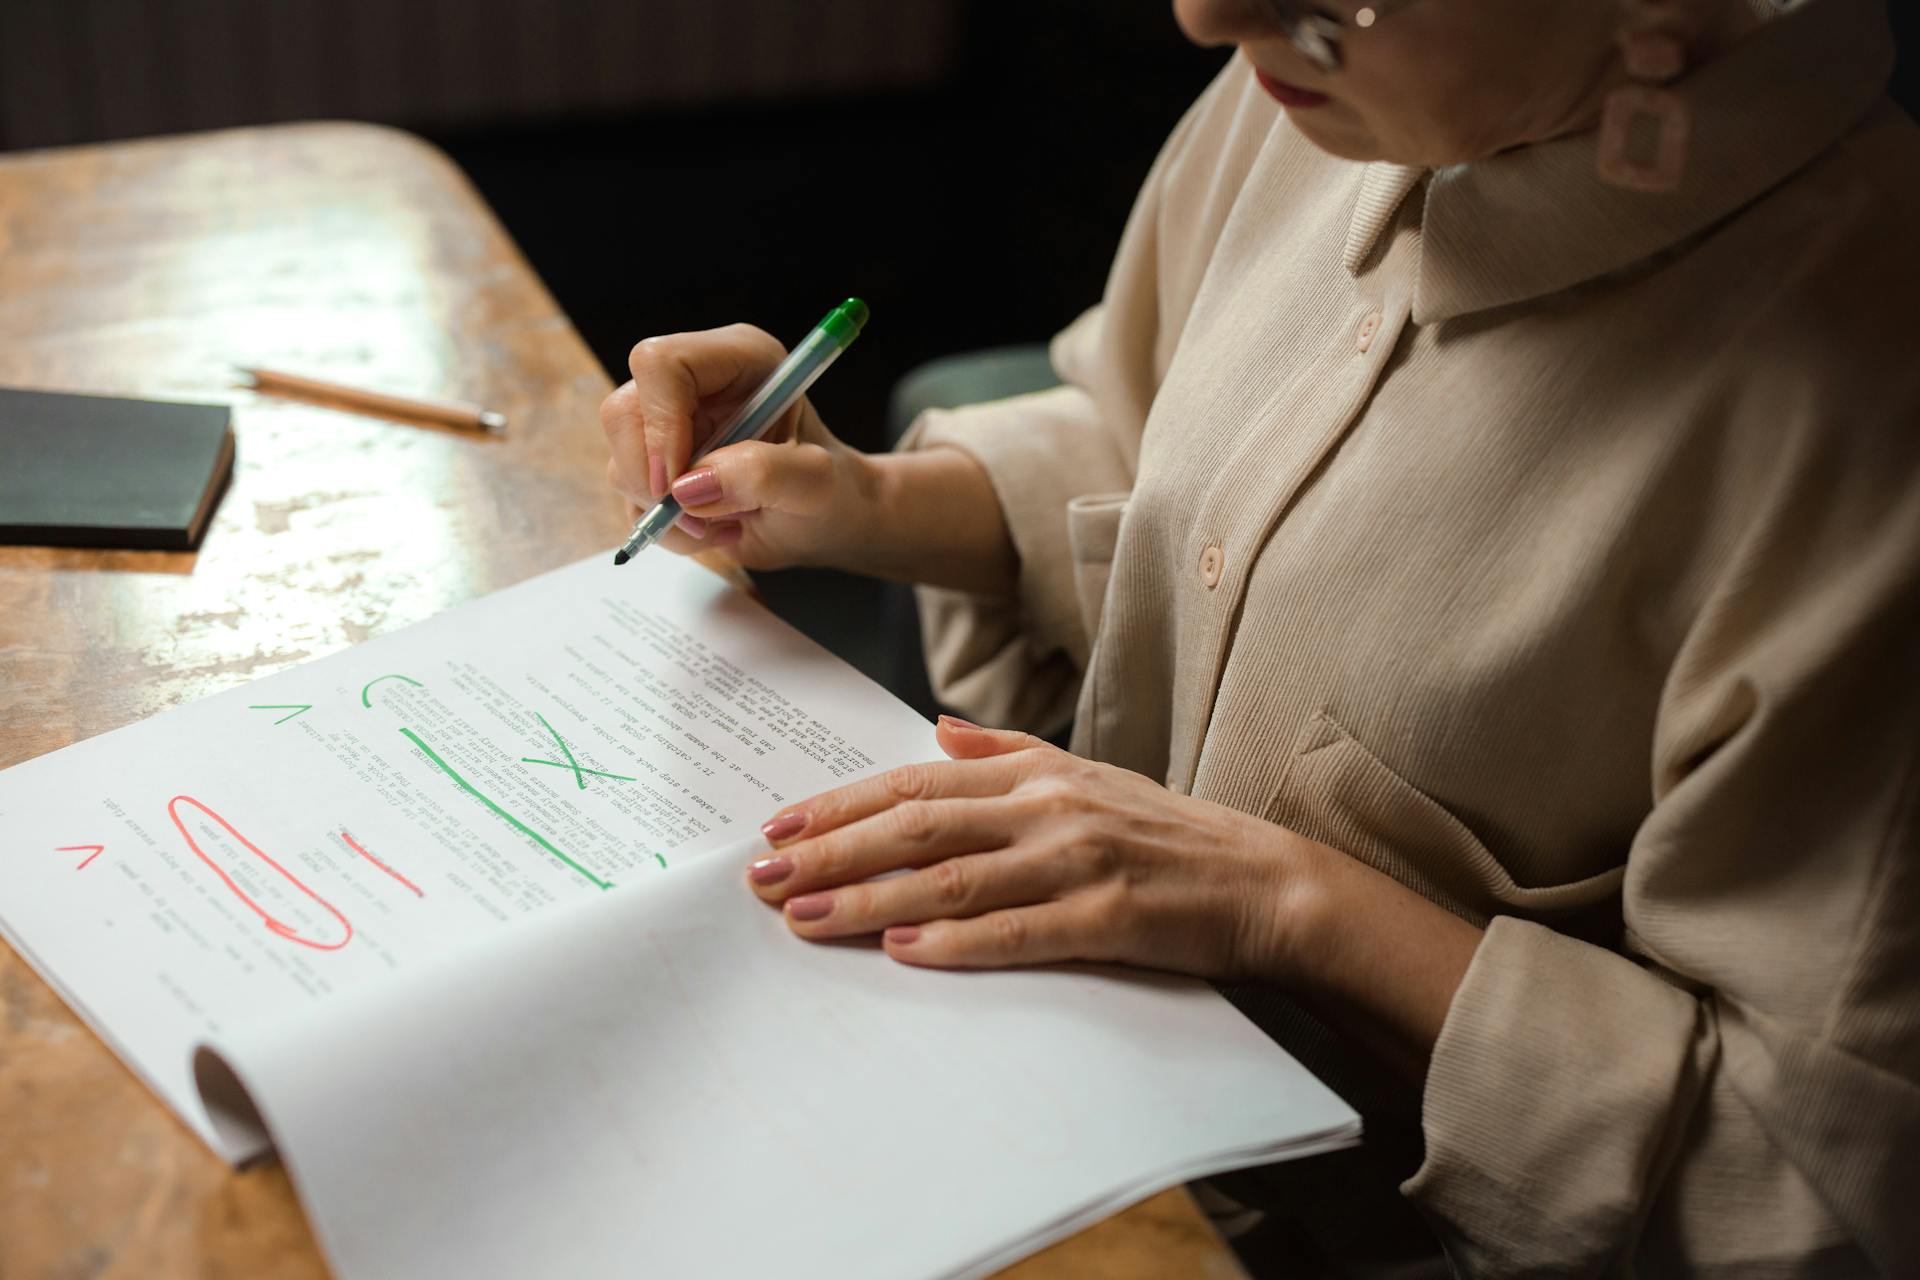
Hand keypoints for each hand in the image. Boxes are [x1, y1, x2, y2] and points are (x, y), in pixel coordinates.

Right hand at [600, 324, 878, 569]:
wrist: (825, 521)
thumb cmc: (830, 492)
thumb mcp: (815, 485)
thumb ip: (763, 474)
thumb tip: (691, 486)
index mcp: (738, 359)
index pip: (662, 365)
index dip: (660, 424)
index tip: (678, 482)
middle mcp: (696, 384)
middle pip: (623, 413)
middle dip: (652, 477)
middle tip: (699, 515)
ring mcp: (670, 424)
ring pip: (621, 463)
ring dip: (667, 513)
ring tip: (725, 523)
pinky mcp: (658, 464)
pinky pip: (630, 498)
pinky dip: (666, 528)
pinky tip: (712, 527)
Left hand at [744, 716, 1329, 979]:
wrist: (1262, 879)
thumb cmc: (1167, 832)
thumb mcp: (1086, 772)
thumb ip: (1006, 750)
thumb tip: (936, 725)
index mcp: (1036, 773)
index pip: (916, 780)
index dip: (842, 803)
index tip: (780, 825)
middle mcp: (1047, 808)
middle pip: (916, 825)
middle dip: (830, 851)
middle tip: (762, 876)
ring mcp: (1077, 861)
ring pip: (949, 879)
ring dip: (867, 899)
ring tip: (802, 918)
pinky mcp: (1108, 918)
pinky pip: (1016, 931)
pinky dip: (954, 943)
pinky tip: (901, 952)